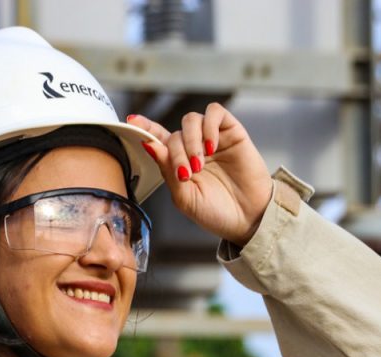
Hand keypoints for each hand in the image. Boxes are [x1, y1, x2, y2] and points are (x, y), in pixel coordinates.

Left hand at [127, 105, 272, 247]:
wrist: (249, 218)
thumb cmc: (216, 212)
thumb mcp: (185, 198)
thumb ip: (168, 172)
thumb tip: (151, 146)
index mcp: (179, 164)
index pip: (158, 139)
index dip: (145, 128)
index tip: (131, 120)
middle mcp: (194, 148)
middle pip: (174, 134)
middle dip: (176, 153)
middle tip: (187, 173)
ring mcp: (212, 139)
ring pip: (191, 120)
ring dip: (191, 140)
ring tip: (200, 163)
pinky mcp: (232, 133)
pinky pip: (215, 113)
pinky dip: (209, 126)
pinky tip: (212, 146)